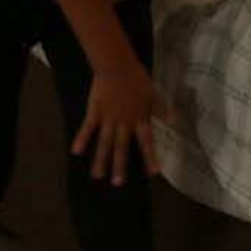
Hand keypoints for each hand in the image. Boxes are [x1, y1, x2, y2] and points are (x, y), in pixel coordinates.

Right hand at [68, 61, 159, 186]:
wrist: (117, 66)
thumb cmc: (137, 79)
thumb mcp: (154, 94)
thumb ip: (161, 109)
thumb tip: (174, 120)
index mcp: (140, 119)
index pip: (146, 142)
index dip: (150, 157)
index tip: (153, 173)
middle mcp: (124, 123)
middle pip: (121, 147)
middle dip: (119, 166)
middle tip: (117, 183)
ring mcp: (108, 119)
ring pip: (104, 142)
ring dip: (101, 159)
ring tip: (97, 176)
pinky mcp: (95, 111)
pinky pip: (88, 128)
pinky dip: (82, 139)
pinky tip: (76, 152)